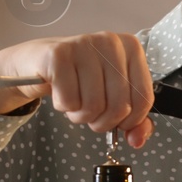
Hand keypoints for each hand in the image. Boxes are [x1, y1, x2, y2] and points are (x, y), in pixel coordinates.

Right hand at [0, 32, 156, 147]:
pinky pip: (69, 101)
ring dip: (81, 115)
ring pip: (94, 106)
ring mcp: (83, 45)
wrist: (38, 63)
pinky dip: (63, 106)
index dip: (130, 121)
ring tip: (74, 101)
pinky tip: (59, 92)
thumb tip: (137, 140)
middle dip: (103, 121)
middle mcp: (110, 42)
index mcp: (130, 48)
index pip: (143, 98)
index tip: (118, 121)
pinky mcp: (58, 55)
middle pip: (119, 106)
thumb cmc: (79, 79)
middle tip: (90, 113)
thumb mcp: (111, 96)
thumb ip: (133, 120)